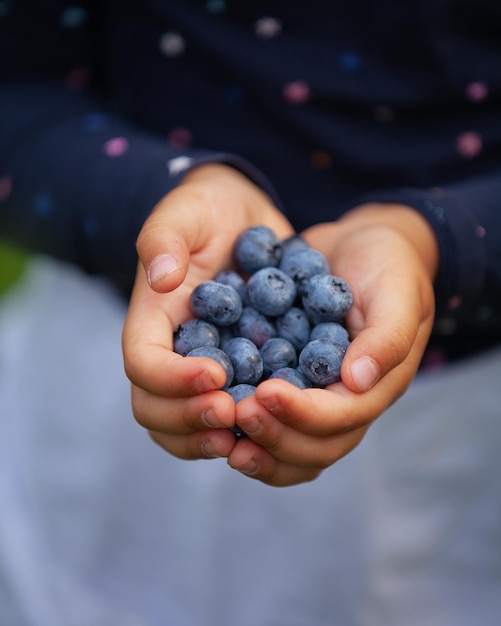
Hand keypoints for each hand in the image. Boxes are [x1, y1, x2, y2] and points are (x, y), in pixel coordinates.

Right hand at [122, 163, 293, 460]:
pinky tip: (276, 428)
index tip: (215, 373)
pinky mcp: (236, 376)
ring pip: (184, 427)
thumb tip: (160, 279)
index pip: (143, 365)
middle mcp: (171, 354)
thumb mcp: (187, 210)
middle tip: (232, 414)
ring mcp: (200, 370)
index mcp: (152, 321)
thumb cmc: (209, 210)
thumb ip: (165, 238)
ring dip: (209, 438)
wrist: (243, 220)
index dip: (172, 379)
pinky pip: (227, 419)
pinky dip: (243, 432)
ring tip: (248, 437)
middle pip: (155, 409)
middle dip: (189, 419)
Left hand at [227, 203, 437, 485]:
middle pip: (314, 447)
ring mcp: (315, 397)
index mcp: (375, 387)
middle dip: (275, 436)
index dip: (304, 413)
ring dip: (258, 448)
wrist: (360, 248)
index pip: (341, 417)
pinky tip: (213, 415)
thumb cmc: (389, 266)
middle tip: (236, 413)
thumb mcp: (397, 292)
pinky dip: (244, 428)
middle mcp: (344, 403)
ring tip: (221, 434)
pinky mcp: (289, 383)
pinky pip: (270, 420)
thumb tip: (357, 381)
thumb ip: (386, 337)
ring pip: (291, 448)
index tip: (265, 392)